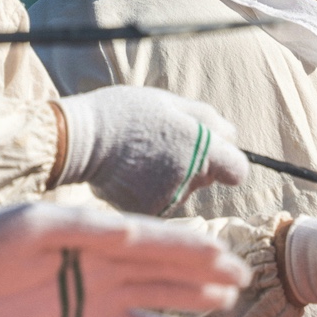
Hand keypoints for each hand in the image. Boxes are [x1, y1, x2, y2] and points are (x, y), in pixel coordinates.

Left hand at [0, 201, 251, 316]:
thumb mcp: (30, 225)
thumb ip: (80, 226)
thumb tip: (129, 229)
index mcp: (95, 231)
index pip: (152, 238)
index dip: (188, 244)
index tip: (222, 250)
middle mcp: (103, 260)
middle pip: (164, 266)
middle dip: (203, 270)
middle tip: (244, 276)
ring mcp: (95, 292)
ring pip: (155, 296)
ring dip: (190, 298)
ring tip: (227, 303)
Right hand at [54, 86, 248, 213]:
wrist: (78, 141)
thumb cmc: (124, 113)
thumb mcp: (168, 102)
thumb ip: (206, 118)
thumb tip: (232, 133)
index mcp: (202, 151)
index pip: (238, 170)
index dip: (227, 160)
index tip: (210, 151)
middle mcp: (190, 182)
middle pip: (207, 179)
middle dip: (195, 164)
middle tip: (161, 145)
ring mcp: (169, 201)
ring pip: (182, 191)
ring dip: (170, 178)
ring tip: (140, 158)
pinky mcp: (147, 214)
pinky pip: (159, 203)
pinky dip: (149, 192)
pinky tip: (129, 175)